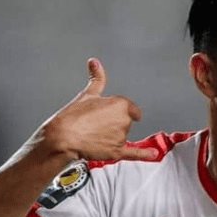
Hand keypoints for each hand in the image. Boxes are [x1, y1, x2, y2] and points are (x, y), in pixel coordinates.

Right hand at [40, 58, 157, 161]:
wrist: (63, 137)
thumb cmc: (72, 117)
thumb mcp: (87, 94)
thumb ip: (96, 78)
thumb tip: (95, 63)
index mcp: (120, 104)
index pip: (128, 107)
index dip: (117, 110)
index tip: (110, 112)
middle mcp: (124, 121)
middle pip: (125, 121)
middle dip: (113, 123)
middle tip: (96, 124)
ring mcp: (121, 137)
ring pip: (123, 135)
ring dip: (112, 136)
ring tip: (95, 134)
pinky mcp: (116, 152)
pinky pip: (135, 152)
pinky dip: (145, 154)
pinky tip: (152, 153)